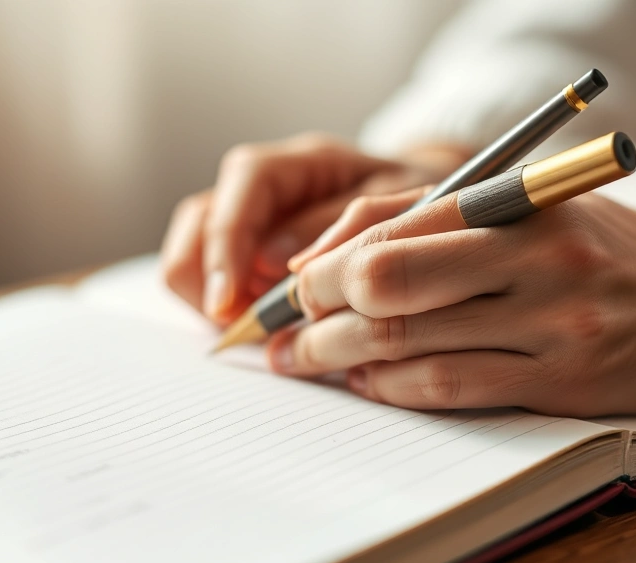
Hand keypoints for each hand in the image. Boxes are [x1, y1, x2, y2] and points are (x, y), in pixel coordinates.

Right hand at [160, 133, 470, 323]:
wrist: (440, 211)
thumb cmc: (428, 206)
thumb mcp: (404, 208)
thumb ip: (344, 227)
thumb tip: (276, 263)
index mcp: (306, 162)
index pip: (245, 180)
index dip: (227, 240)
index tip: (227, 299)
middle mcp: (270, 186)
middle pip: (200, 216)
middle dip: (201, 276)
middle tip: (231, 324)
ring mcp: (256, 221)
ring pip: (195, 248)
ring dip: (207, 294)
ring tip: (247, 327)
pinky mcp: (254, 254)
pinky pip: (217, 277)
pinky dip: (224, 305)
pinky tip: (257, 325)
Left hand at [268, 190, 635, 417]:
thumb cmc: (592, 245)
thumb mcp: (521, 204)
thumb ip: (426, 216)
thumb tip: (323, 254)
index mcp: (513, 202)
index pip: (389, 225)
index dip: (321, 262)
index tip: (290, 288)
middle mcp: (531, 258)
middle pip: (386, 282)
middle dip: (316, 311)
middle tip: (286, 331)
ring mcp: (549, 323)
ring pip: (408, 341)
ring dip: (337, 356)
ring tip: (304, 362)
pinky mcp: (561, 380)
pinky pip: (450, 387)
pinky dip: (392, 388)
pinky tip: (366, 384)